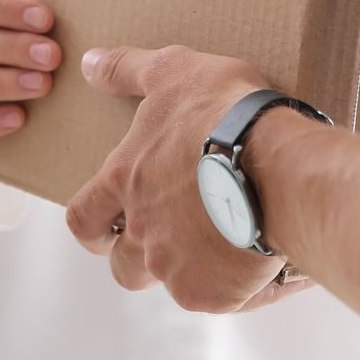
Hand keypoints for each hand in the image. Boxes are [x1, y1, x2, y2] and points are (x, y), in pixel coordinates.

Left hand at [66, 45, 310, 312]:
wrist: (276, 166)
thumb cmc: (223, 112)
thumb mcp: (173, 72)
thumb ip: (127, 70)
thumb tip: (88, 63)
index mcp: (125, 183)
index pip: (83, 218)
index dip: (93, 226)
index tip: (106, 228)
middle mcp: (142, 234)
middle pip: (124, 267)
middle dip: (142, 258)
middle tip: (177, 236)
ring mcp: (176, 269)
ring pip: (171, 283)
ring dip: (191, 269)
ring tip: (226, 245)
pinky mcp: (215, 294)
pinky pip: (220, 296)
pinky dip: (237, 282)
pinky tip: (265, 258)